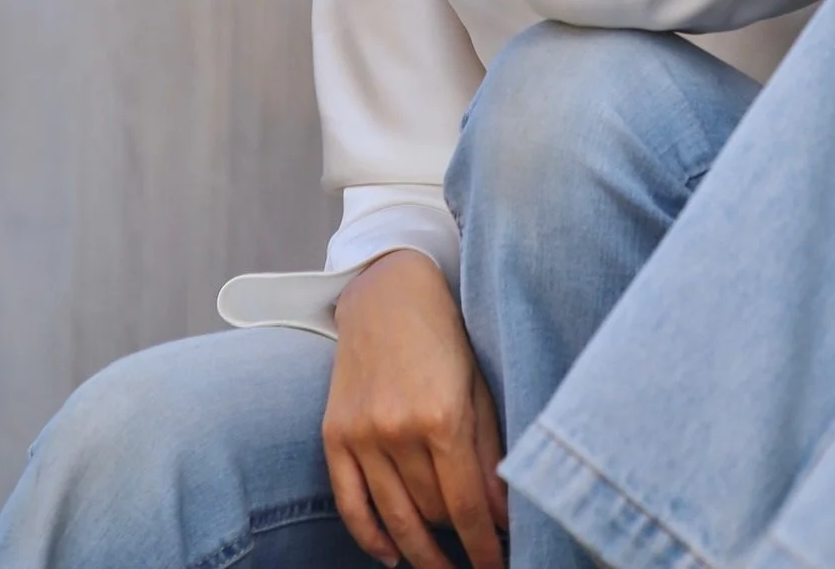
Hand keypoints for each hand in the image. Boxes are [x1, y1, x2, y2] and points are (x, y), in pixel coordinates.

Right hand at [323, 250, 506, 568]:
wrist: (386, 292)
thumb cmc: (444, 336)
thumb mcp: (478, 387)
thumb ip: (487, 452)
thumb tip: (500, 517)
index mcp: (441, 415)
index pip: (464, 505)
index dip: (483, 545)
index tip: (498, 567)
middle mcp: (397, 429)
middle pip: (431, 512)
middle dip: (458, 541)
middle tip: (476, 558)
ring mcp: (361, 433)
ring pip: (394, 515)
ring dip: (420, 550)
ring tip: (441, 568)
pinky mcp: (334, 434)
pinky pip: (349, 503)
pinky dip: (370, 538)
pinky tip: (392, 558)